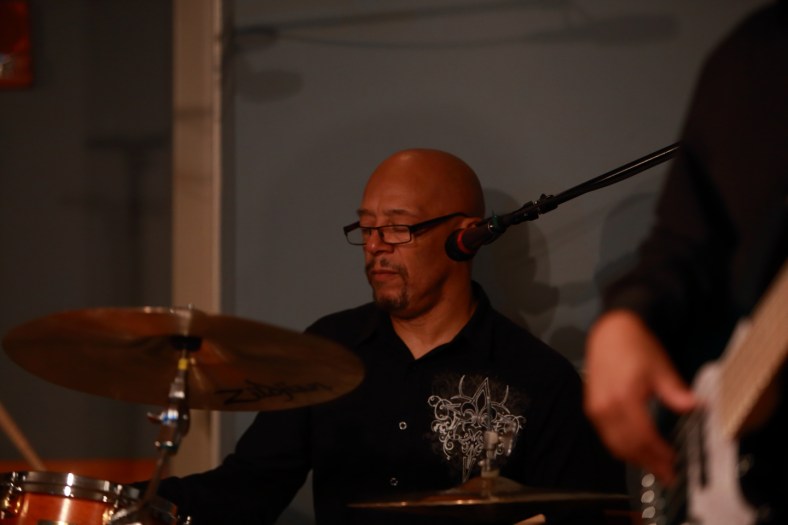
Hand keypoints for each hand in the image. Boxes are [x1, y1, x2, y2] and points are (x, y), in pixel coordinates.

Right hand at [583, 310, 695, 483]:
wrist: (610, 331)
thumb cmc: (636, 347)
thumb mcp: (661, 367)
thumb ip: (676, 392)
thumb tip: (697, 407)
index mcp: (624, 398)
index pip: (643, 437)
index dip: (659, 454)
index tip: (675, 464)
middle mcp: (605, 408)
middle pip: (627, 446)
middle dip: (648, 463)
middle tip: (668, 475)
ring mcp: (595, 410)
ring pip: (615, 445)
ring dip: (635, 459)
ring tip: (655, 467)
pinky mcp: (591, 409)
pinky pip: (607, 437)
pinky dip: (623, 448)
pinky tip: (637, 451)